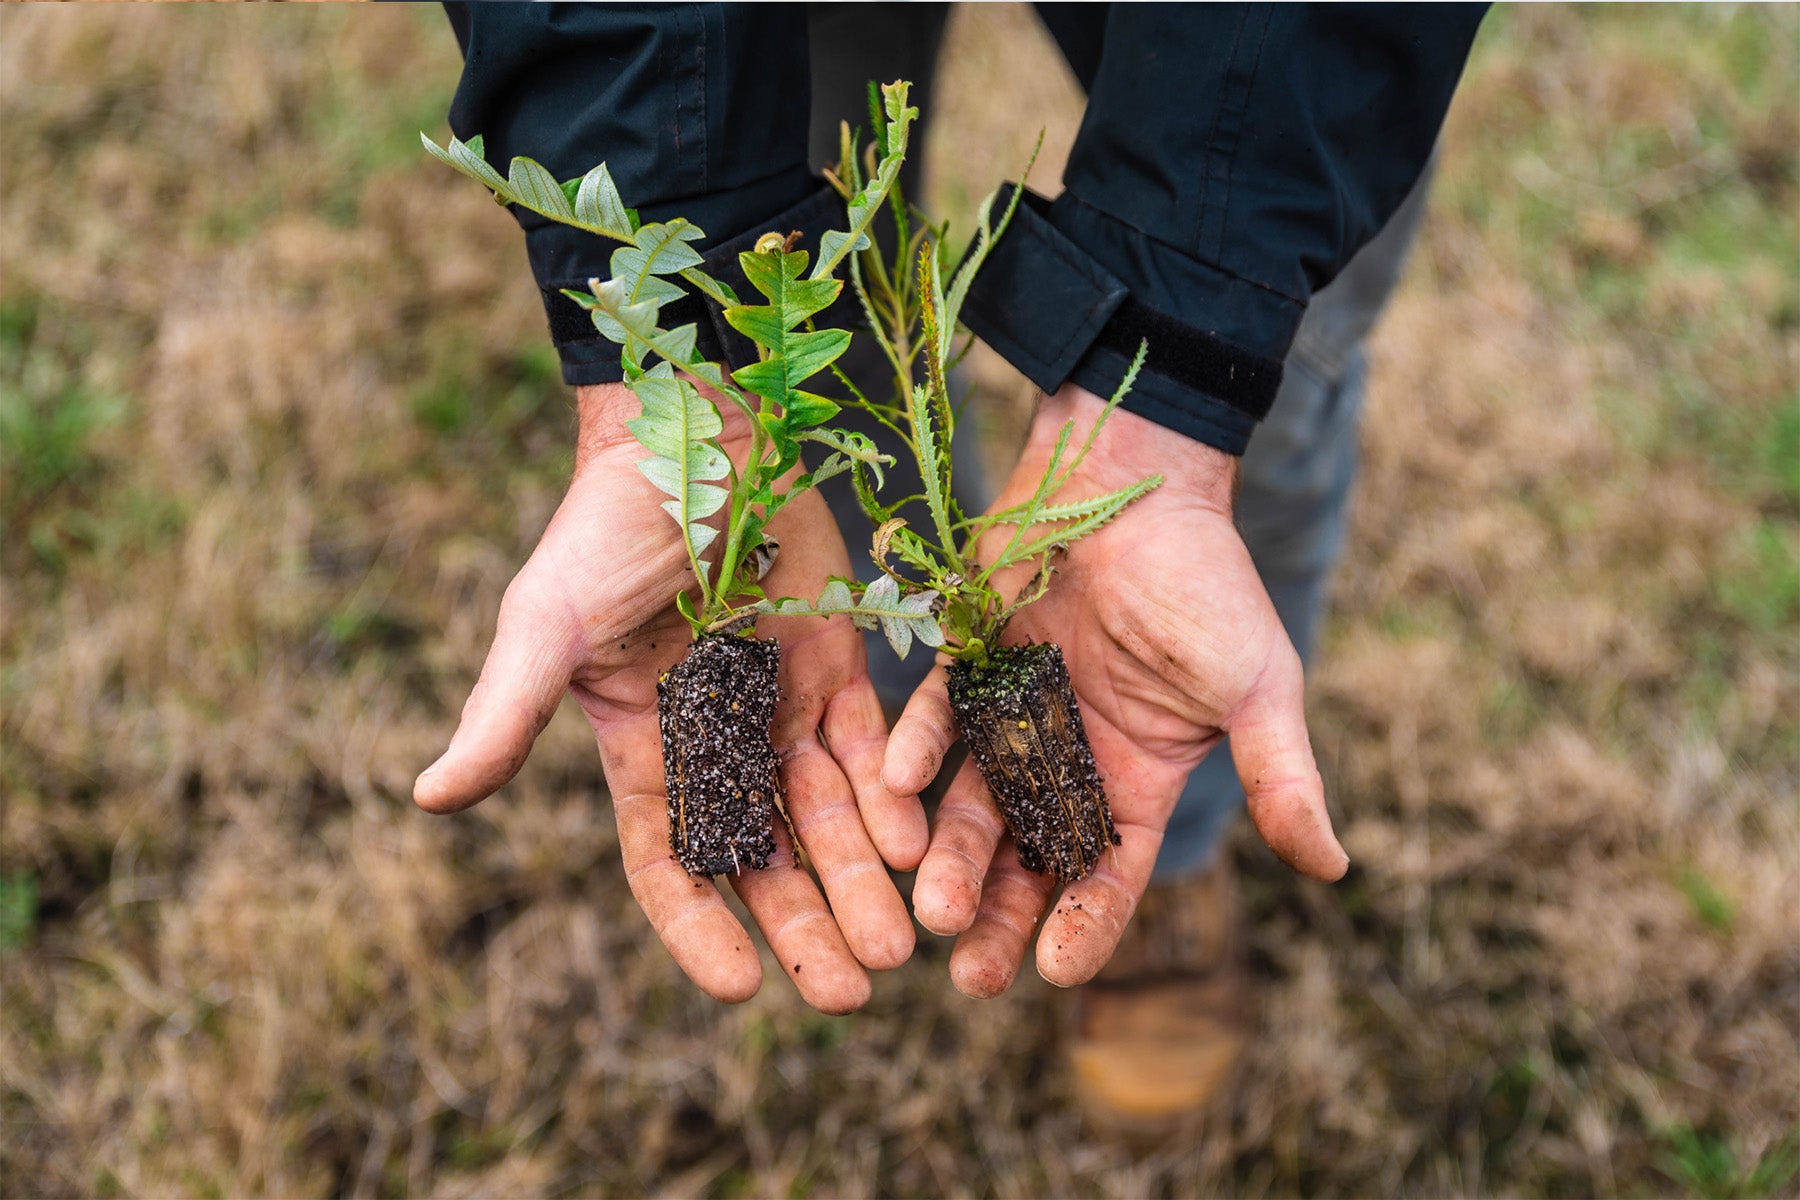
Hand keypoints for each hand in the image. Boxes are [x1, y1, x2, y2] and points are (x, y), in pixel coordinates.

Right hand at [414, 383, 923, 1013]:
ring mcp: (779, 703)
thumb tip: (426, 800)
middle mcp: (714, 739)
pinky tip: (919, 846)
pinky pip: (872, 746)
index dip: (698, 927)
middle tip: (850, 994)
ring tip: (898, 951)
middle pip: (764, 856)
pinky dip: (893, 797)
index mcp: (640, 744)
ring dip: (862, 881)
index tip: (740, 989)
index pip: (668, 861)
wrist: (693, 424)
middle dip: (804, 926)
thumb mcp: (547, 622)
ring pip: (827, 816)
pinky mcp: (838, 662)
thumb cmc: (605, 522)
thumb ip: (506, 712)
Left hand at [882, 383, 1347, 997]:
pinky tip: (898, 784)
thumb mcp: (1256, 684)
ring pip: (972, 801)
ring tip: (928, 906)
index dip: (1084, 923)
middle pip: (1030, 857)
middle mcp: (1071, 755)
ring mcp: (1014, 711)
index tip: (1054, 974)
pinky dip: (914, 748)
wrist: (1137, 474)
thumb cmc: (1205, 580)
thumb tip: (1335, 868)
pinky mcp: (967, 661)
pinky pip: (932, 717)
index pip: (1110, 871)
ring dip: (950, 852)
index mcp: (1140, 774)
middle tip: (965, 976)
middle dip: (999, 915)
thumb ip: (1281, 776)